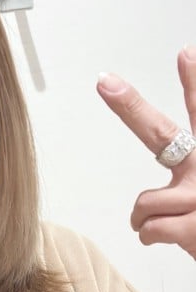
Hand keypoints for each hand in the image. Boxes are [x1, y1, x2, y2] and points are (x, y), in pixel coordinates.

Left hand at [96, 46, 195, 257]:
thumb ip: (188, 165)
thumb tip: (161, 183)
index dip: (194, 81)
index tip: (184, 52)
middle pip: (161, 132)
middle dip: (130, 106)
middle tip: (105, 83)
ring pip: (144, 202)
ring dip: (146, 219)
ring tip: (170, 224)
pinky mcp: (193, 226)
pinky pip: (148, 229)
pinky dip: (150, 237)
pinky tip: (170, 239)